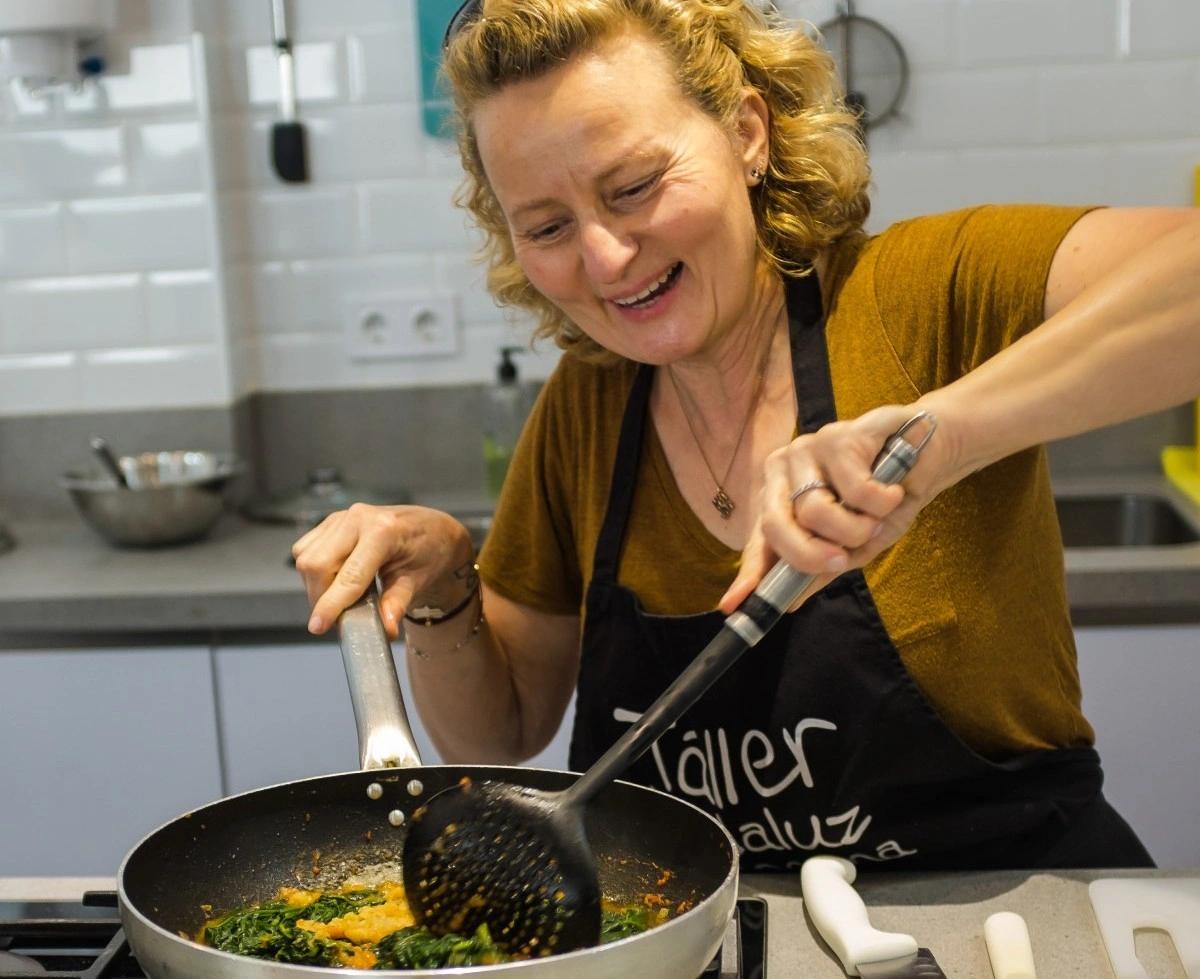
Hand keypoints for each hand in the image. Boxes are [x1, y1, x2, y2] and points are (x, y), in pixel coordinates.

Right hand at [292, 503, 474, 639]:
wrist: (430, 529)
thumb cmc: (427, 553)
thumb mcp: (417, 581)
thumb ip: (397, 605)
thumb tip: (385, 630)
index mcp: (383, 531)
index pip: (349, 575)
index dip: (331, 604)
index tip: (318, 627)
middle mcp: (358, 518)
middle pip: (317, 565)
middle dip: (320, 598)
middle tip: (335, 618)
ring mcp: (341, 517)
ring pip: (306, 558)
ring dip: (316, 585)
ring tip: (339, 597)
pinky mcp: (331, 521)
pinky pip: (306, 550)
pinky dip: (314, 571)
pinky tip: (335, 579)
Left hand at [719, 406, 941, 613]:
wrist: (933, 453)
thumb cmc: (887, 498)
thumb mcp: (856, 543)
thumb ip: (823, 567)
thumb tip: (789, 602)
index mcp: (781, 495)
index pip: (758, 539)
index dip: (749, 573)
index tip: (733, 605)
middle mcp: (785, 469)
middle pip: (775, 524)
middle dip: (808, 555)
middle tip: (841, 560)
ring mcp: (808, 448)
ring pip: (814, 511)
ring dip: (855, 528)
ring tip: (876, 517)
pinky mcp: (840, 435)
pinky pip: (854, 490)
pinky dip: (881, 502)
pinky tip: (892, 491)